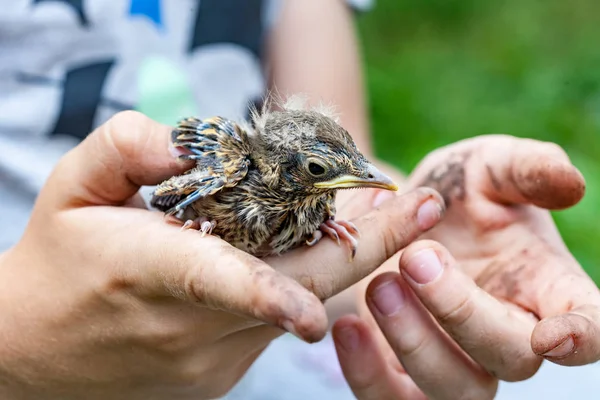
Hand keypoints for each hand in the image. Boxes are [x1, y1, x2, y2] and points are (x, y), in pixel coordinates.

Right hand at [0, 111, 444, 399]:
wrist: (36, 351)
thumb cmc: (57, 260)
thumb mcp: (70, 188)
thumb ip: (125, 149)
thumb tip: (191, 144)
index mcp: (145, 273)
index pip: (215, 282)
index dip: (267, 292)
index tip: (319, 308)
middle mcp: (188, 327)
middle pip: (295, 290)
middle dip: (369, 248)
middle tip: (422, 206)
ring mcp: (210, 359)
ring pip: (297, 303)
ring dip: (338, 258)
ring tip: (379, 214)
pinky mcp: (223, 372)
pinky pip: (277, 323)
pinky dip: (302, 284)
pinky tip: (305, 251)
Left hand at [331, 135, 595, 398]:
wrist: (395, 211)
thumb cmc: (456, 190)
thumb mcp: (487, 166)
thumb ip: (526, 169)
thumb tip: (572, 184)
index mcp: (546, 287)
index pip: (588, 325)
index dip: (583, 337)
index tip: (554, 334)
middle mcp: (508, 334)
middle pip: (509, 358)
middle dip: (461, 312)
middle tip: (416, 258)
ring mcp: (455, 360)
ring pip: (453, 389)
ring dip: (414, 342)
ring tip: (379, 284)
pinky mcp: (401, 372)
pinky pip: (390, 399)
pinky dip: (367, 373)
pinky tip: (347, 328)